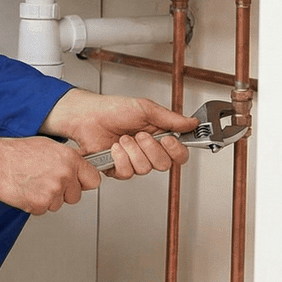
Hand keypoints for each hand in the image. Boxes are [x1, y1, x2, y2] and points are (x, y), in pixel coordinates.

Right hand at [0, 131, 100, 215]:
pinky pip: (42, 210)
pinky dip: (34, 204)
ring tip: (33, 183)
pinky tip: (26, 190)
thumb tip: (75, 169)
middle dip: (64, 193)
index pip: (93, 180)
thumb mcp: (48, 147)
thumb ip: (66, 160)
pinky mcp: (40, 204)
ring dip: (47, 198)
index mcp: (70, 159)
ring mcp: (53, 191)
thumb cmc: (17, 152)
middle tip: (47, 182)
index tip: (79, 183)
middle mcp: (65, 175)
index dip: (84, 183)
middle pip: (76, 196)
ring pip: (58, 204)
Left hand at [40, 89, 196, 179]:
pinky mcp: (117, 169)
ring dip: (132, 151)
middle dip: (150, 148)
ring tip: (123, 138)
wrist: (88, 116)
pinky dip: (120, 158)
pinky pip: (126, 173)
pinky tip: (114, 147)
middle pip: (164, 165)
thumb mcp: (145, 108)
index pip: (179, 154)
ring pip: (145, 169)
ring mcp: (133, 161)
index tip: (168, 140)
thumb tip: (193, 123)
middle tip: (139, 135)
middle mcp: (148, 151)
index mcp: (159, 136)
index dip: (176, 151)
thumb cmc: (113, 109)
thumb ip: (171, 119)